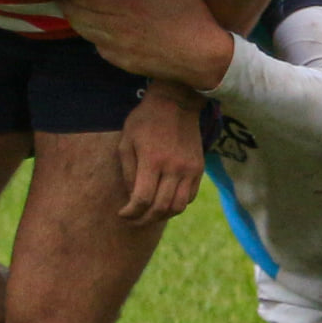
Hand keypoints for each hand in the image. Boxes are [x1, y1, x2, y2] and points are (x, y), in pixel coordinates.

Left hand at [61, 0, 233, 89]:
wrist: (205, 60)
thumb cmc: (195, 21)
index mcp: (131, 8)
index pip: (89, 1)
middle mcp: (120, 30)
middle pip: (81, 18)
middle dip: (68, 6)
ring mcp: (120, 49)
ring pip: (87, 35)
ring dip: (77, 22)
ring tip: (70, 10)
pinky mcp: (124, 64)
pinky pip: (99, 49)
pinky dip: (93, 38)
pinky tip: (93, 30)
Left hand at [116, 83, 204, 224]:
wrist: (176, 102)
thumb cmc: (145, 120)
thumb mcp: (127, 141)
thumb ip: (128, 172)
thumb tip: (132, 198)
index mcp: (152, 160)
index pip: (142, 199)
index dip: (130, 212)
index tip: (122, 213)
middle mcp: (173, 167)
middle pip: (160, 208)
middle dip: (144, 219)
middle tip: (133, 220)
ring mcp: (189, 169)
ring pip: (178, 207)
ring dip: (162, 216)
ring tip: (149, 215)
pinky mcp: (199, 169)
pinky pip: (189, 197)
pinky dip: (176, 205)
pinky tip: (165, 202)